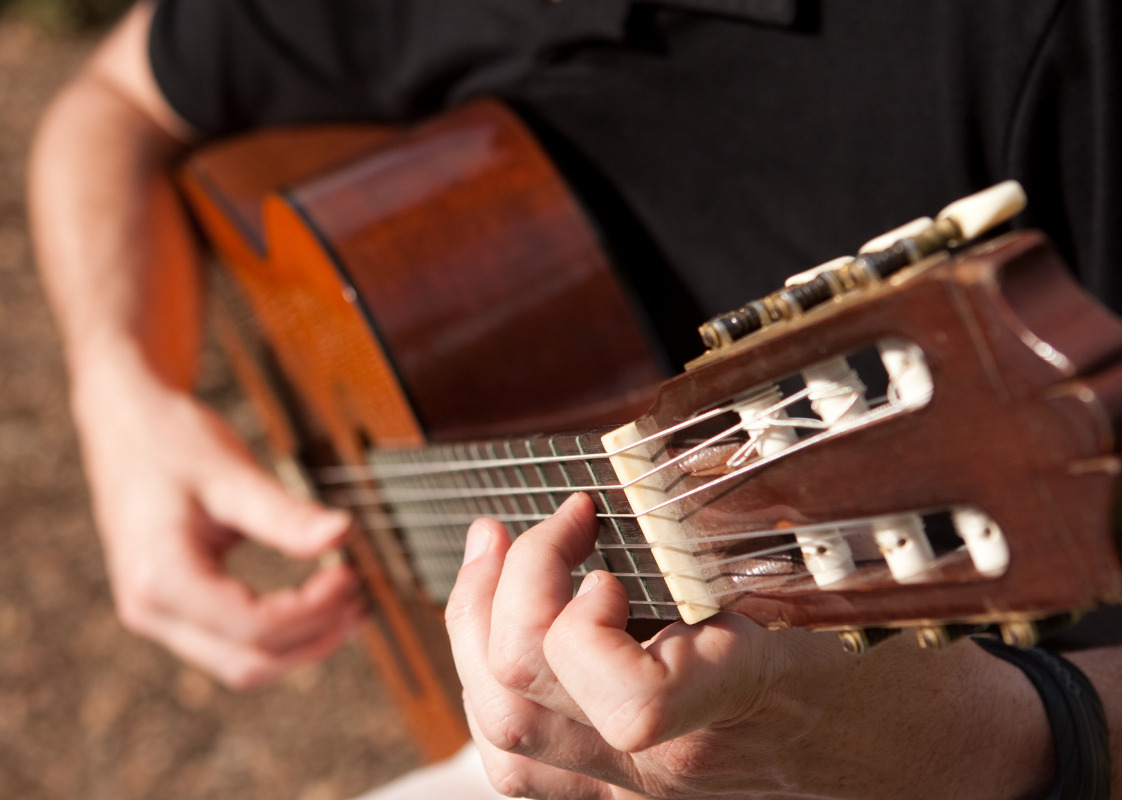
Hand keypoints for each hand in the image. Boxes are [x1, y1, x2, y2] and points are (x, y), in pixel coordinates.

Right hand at [76, 365, 364, 688]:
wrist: (123, 424)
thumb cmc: (170, 441)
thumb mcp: (231, 473)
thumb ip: (285, 514)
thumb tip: (343, 534)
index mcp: (159, 577)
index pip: (253, 625)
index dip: (313, 610)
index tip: (350, 575)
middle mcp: (149, 610)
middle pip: (248, 663)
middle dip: (313, 640)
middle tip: (358, 599)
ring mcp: (155, 616)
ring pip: (240, 665)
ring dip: (298, 646)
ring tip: (346, 607)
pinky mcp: (169, 610)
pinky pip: (229, 645)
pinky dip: (276, 636)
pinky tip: (312, 605)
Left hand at [446, 493, 1054, 798]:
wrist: (917, 758)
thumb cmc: (886, 665)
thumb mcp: (837, 587)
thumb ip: (744, 529)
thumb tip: (667, 460)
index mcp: (734, 711)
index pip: (623, 701)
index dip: (585, 623)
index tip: (603, 544)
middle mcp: (667, 770)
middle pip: (521, 705)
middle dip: (502, 590)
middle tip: (540, 521)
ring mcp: (637, 793)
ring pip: (502, 738)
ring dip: (475, 631)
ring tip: (492, 549)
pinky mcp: (621, 796)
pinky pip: (521, 760)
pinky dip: (490, 683)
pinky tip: (498, 621)